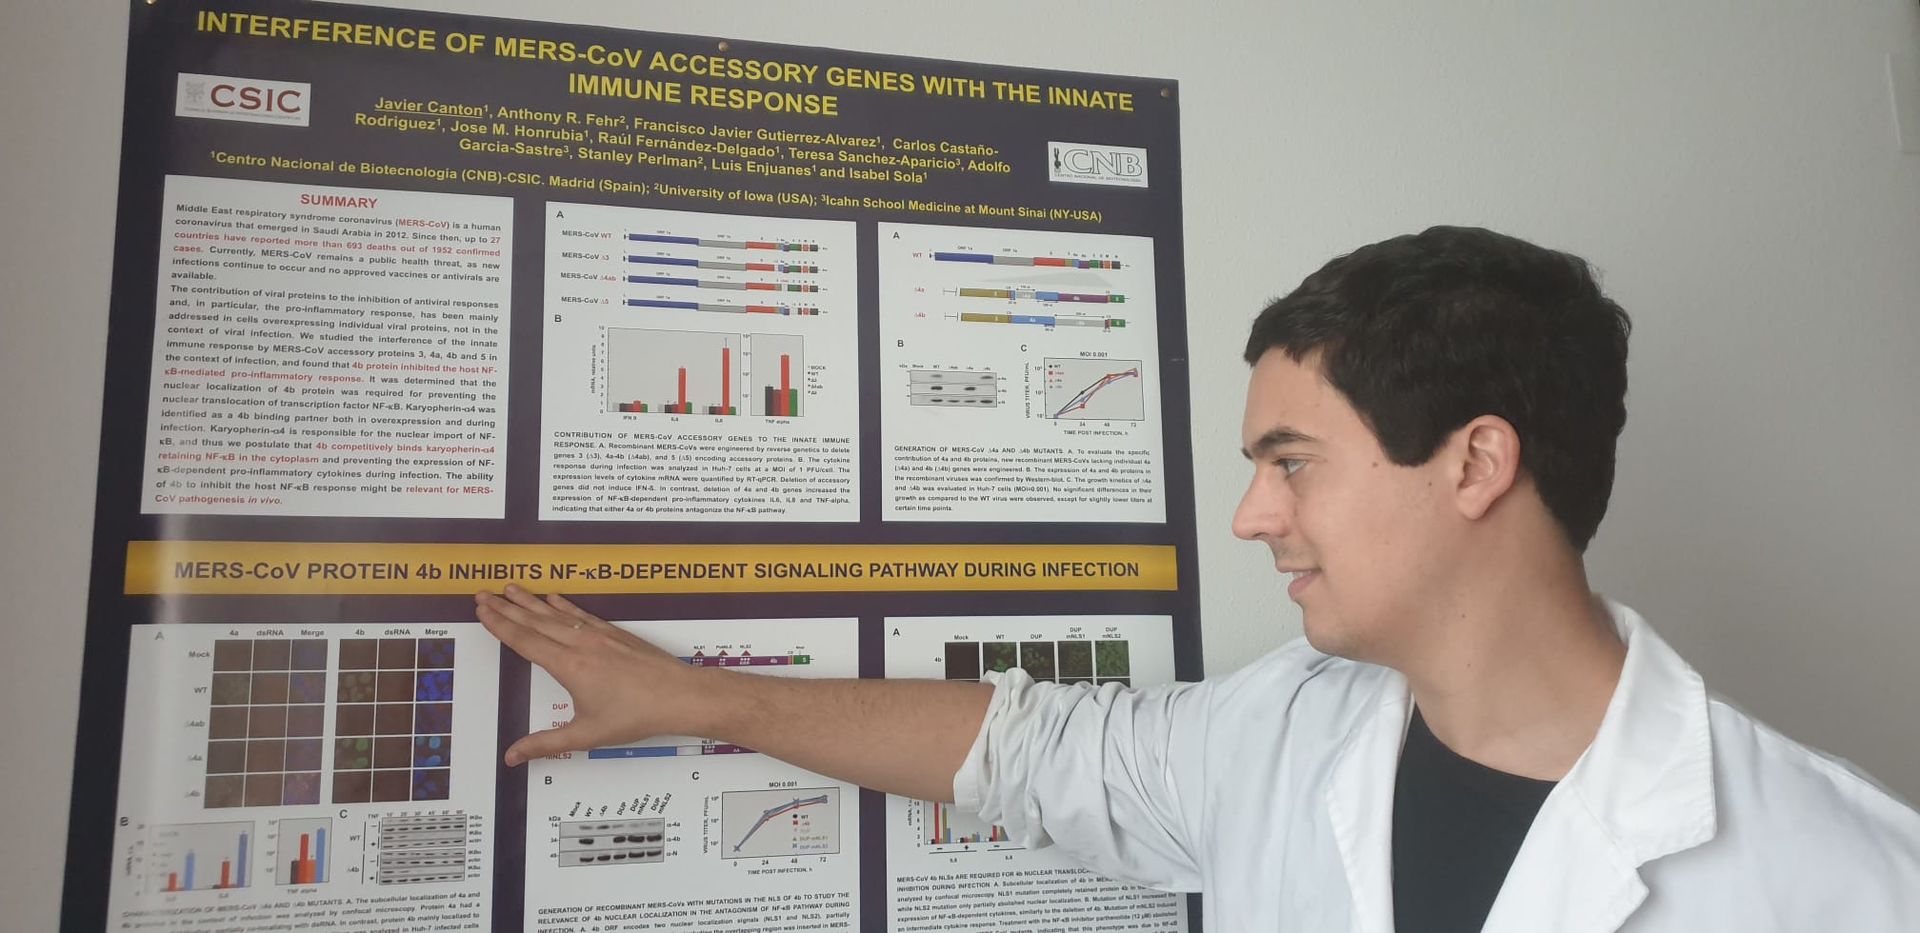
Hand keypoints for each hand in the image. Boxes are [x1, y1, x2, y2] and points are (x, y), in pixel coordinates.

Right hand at [475, 585, 702, 765]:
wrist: (679, 696)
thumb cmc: (637, 715)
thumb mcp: (586, 735)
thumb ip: (546, 743)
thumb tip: (513, 755)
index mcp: (569, 666)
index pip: (525, 640)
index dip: (500, 624)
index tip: (482, 610)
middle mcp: (581, 644)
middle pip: (535, 621)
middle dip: (506, 607)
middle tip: (484, 594)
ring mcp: (599, 636)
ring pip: (556, 613)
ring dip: (531, 601)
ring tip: (511, 589)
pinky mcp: (615, 634)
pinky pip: (581, 613)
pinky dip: (563, 605)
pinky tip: (553, 598)